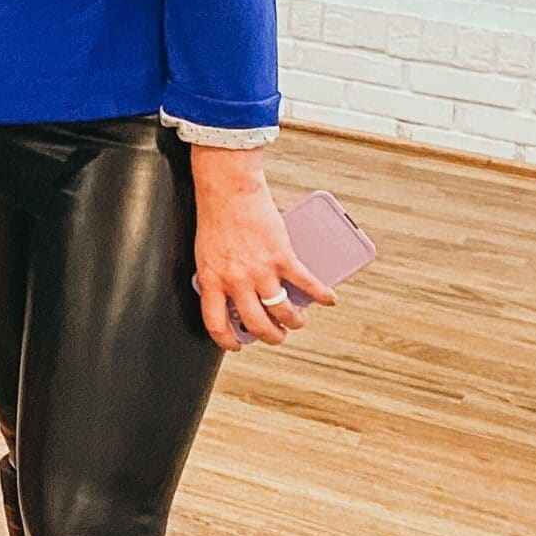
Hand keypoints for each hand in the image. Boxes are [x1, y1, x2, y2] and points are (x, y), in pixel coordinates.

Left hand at [190, 150, 335, 349]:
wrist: (228, 190)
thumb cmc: (216, 218)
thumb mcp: (207, 254)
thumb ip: (219, 276)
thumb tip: (238, 296)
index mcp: (211, 280)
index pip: (215, 323)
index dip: (227, 341)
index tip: (237, 345)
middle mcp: (235, 281)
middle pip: (256, 324)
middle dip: (271, 336)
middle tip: (278, 335)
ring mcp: (260, 270)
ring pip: (283, 311)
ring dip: (295, 320)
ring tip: (298, 319)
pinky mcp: (282, 256)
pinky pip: (307, 284)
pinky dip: (322, 294)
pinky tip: (328, 298)